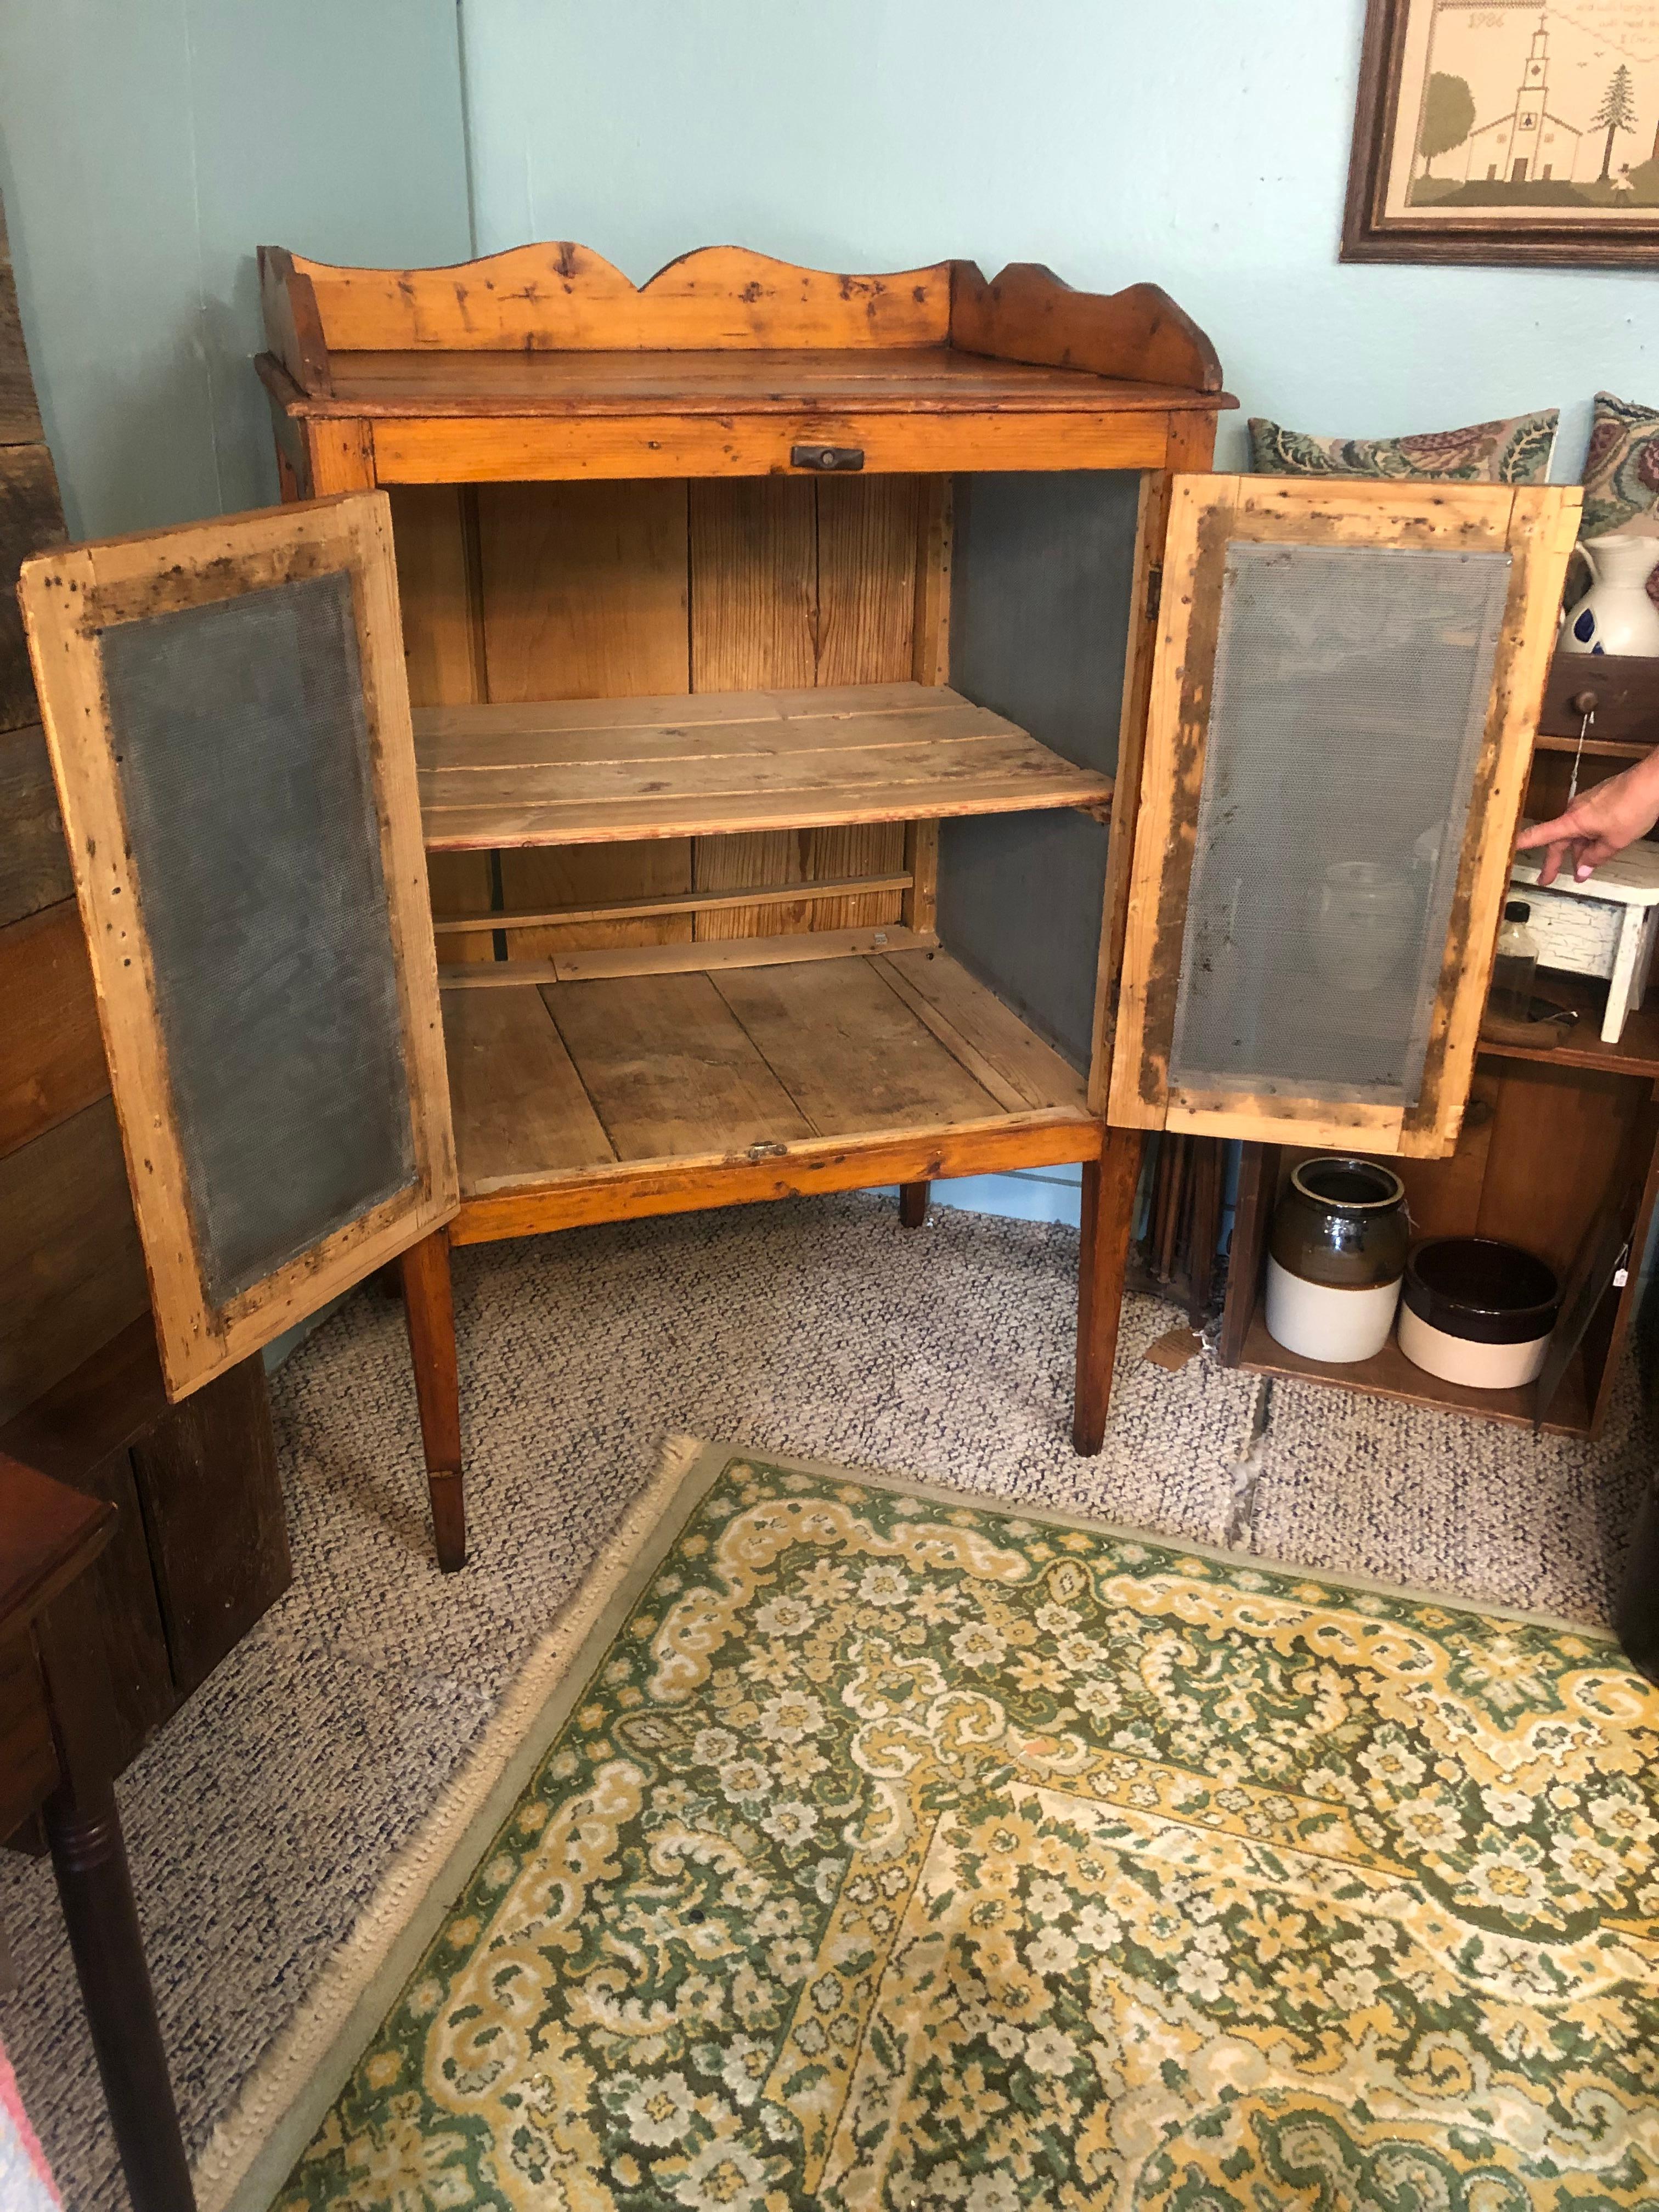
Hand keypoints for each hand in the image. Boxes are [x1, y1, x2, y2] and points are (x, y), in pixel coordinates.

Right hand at [1514, 753, 1658, 884]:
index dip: (1521, 844)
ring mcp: (1587, 803)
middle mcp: (1575, 810)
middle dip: (1557, 861)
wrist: (1652, 782)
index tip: (1506, 851)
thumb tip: (1582, 870)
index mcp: (1573, 821)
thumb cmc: (1634, 805)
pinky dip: (1588, 836)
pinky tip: (1599, 845)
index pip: (1540, 836)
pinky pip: (1587, 822)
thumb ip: (1595, 858)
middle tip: (1548, 878)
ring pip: (1576, 832)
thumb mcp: (1614, 842)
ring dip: (1578, 850)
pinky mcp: (1598, 799)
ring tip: (1586, 867)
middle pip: (1559, 840)